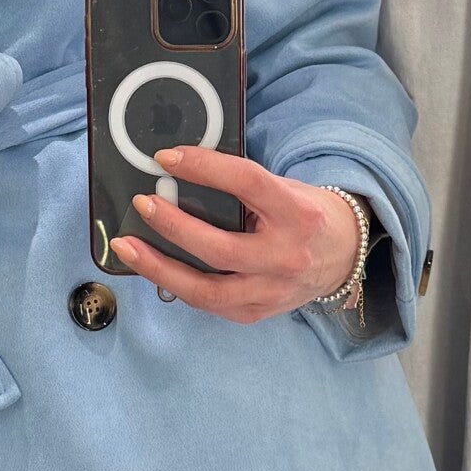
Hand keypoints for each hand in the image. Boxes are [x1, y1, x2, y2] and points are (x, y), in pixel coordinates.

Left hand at [110, 147, 362, 320]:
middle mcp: (286, 257)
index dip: (204, 168)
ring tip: (127, 248)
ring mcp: (272, 291)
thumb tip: (180, 173)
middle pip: (219, 248)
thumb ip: (241, 187)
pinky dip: (178, 284)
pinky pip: (209, 304)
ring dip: (160, 269)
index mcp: (297, 214)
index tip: (166, 158)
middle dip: (173, 225)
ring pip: (207, 290)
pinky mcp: (258, 312)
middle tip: (142, 204)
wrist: (343, 255)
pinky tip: (154, 268)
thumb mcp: (284, 189)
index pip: (246, 183)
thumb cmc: (305, 215)